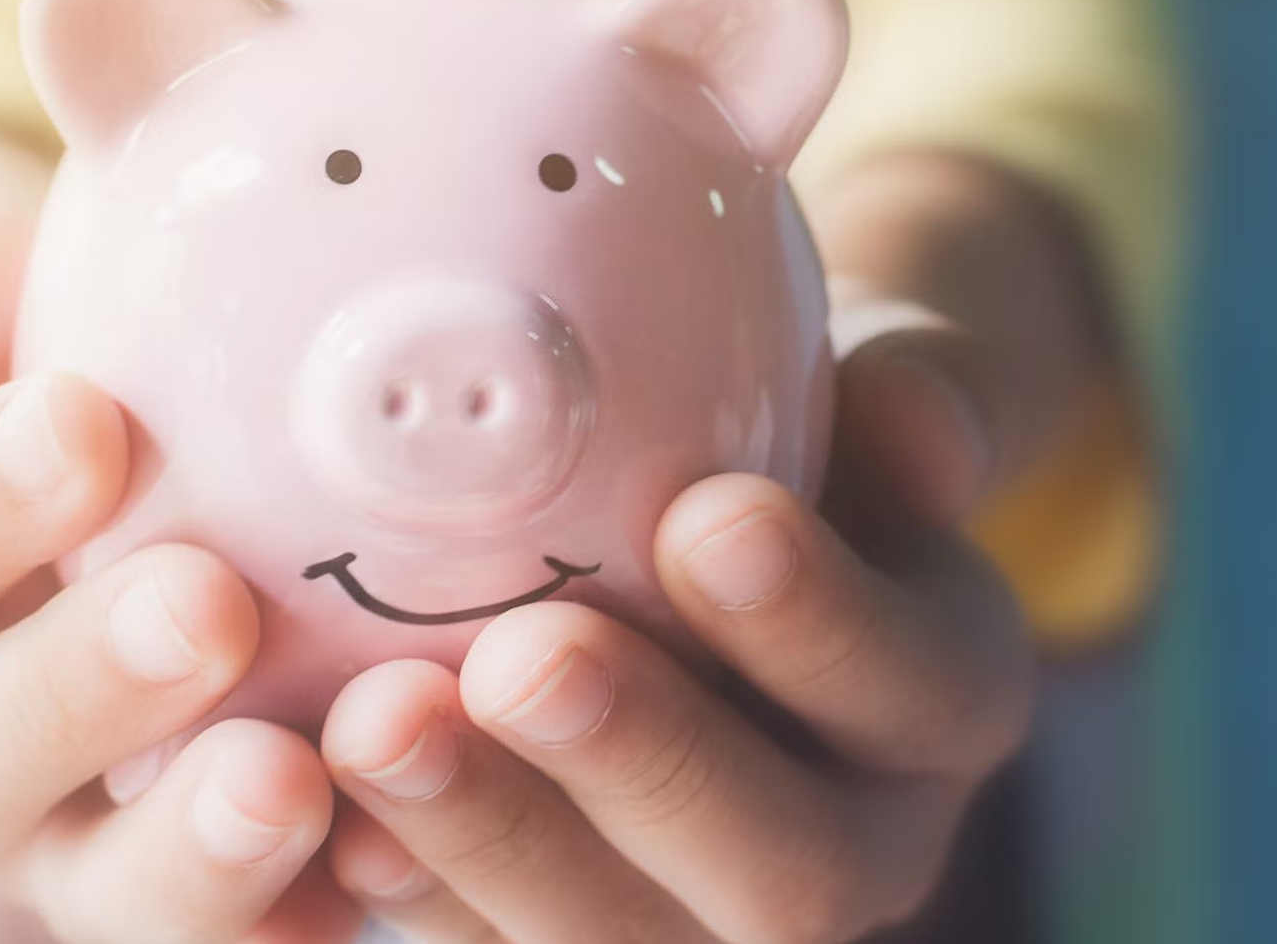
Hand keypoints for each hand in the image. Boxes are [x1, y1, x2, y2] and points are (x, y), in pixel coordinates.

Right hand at [0, 374, 354, 943]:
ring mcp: (82, 854)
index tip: (81, 417)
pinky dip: (319, 905)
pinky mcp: (224, 900)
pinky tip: (398, 848)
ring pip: (106, 895)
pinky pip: (262, 932)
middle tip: (203, 604)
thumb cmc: (72, 398)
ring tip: (289, 777)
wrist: (152, 501)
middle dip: (73, 692)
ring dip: (192, 850)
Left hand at [315, 151, 1110, 941]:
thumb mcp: (873, 387)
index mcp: (943, 699)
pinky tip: (334, 820)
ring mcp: (712, 912)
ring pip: (633, 939)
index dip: (820, 623)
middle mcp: (860, 842)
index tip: (708, 517)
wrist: (710, 536)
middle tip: (525, 657)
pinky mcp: (592, 931)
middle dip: (650, 764)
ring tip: (382, 725)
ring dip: (502, 842)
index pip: (915, 682)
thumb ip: (911, 394)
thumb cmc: (789, 438)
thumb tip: (920, 429)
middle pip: (789, 864)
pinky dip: (424, 894)